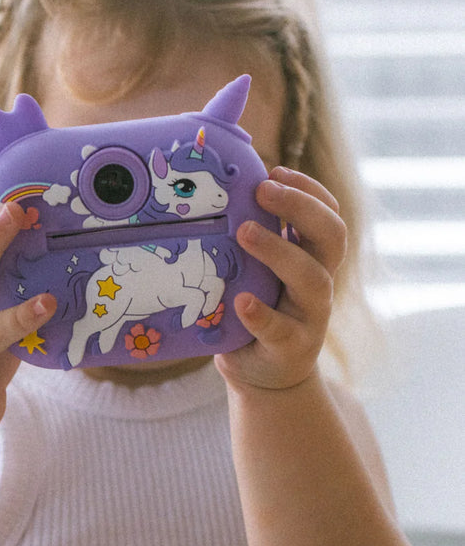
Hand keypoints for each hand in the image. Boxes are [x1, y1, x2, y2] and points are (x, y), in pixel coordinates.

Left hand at [215, 166, 346, 390]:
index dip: (310, 190)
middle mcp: (320, 283)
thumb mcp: (259, 272)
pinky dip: (261, 314)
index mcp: (314, 258)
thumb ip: (251, 240)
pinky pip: (280, 329)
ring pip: (311, 278)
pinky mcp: (290, 349)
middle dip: (300, 207)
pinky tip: (240, 300)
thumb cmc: (256, 310)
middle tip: (263, 189)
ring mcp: (310, 317)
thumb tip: (215, 191)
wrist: (264, 375)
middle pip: (331, 236)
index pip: (329, 214)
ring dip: (279, 250)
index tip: (276, 170)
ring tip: (245, 231)